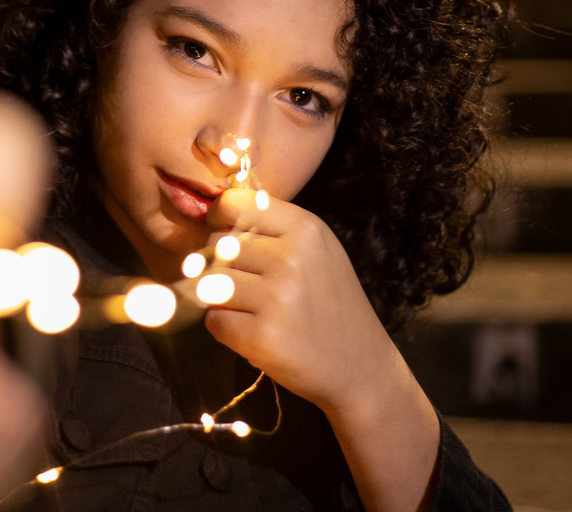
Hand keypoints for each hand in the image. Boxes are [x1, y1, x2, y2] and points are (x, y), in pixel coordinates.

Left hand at [202, 188, 394, 413]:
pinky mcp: (261, 336)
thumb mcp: (317, 252)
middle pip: (217, 245)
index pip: (234, 205)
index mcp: (305, 229)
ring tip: (250, 309)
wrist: (361, 367)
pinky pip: (214, 319)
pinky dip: (225, 327)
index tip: (223, 236)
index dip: (218, 219)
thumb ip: (273, 230)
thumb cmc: (331, 304)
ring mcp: (276, 298)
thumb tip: (214, 214)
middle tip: (248, 285)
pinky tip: (252, 332)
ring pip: (210, 281)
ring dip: (220, 298)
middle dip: (222, 264)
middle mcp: (291, 257)